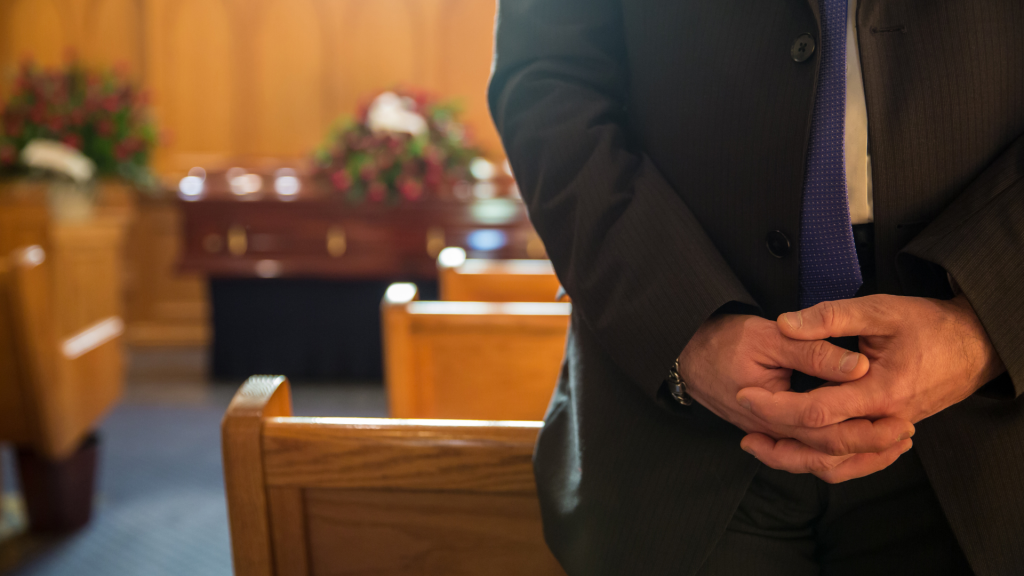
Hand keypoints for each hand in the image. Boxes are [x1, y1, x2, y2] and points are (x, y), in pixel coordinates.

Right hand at [679, 314, 914, 481]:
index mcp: (772, 408)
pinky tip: (855, 447)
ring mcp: (767, 434)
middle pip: (826, 453)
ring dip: (854, 458)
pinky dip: (832, 456)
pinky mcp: (769, 430)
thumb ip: (813, 350)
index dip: (866, 429)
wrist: (685, 350)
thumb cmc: (722, 339)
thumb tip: (858, 366)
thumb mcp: (768, 336)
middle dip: (870, 448)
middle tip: (906, 434)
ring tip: (890, 446)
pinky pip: (803, 455)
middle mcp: (769, 430)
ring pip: (815, 462)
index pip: (827, 429)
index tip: (901, 418)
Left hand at [737, 294, 1004, 478]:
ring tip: (758, 443)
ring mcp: (888, 432)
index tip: (746, 394)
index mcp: (881, 392)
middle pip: (822, 446)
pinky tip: (795, 450)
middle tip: (744, 424)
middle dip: (777, 439)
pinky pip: (853, 463)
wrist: (973, 345)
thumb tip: (785, 324)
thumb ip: (830, 317)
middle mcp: (885, 421)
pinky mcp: (888, 434)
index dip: (776, 406)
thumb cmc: (928, 324)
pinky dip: (822, 462)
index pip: (817, 411)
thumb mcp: (879, 309)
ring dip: (794, 459)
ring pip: (837, 464)